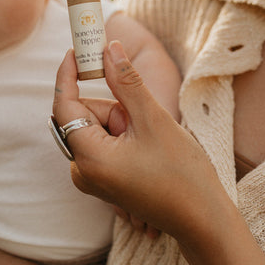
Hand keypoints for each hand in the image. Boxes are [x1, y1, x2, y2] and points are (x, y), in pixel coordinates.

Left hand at [52, 41, 220, 241]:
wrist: (201, 215)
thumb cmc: (181, 171)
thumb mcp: (152, 118)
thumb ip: (125, 81)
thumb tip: (108, 48)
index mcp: (88, 158)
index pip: (64, 105)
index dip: (68, 74)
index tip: (79, 50)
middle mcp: (82, 171)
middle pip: (86, 116)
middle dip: (114, 108)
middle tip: (143, 119)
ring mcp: (93, 178)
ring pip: (98, 128)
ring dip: (123, 122)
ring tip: (150, 139)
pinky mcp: (105, 179)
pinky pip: (105, 142)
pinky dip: (123, 134)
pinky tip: (147, 148)